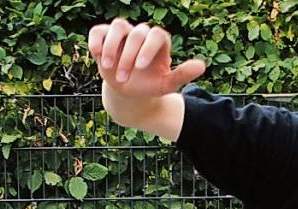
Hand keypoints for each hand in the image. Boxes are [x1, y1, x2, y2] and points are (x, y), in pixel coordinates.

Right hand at [88, 19, 204, 99]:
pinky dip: (96, 41)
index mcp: (158, 41)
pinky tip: (95, 55)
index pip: (156, 35)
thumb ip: (183, 74)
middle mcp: (141, 33)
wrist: (129, 92)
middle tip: (124, 78)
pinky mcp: (104, 36)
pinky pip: (98, 31)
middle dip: (128, 57)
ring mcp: (122, 33)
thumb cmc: (149, 86)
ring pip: (117, 26)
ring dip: (111, 47)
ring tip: (106, 67)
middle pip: (136, 33)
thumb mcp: (167, 84)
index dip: (147, 49)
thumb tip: (202, 66)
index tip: (140, 67)